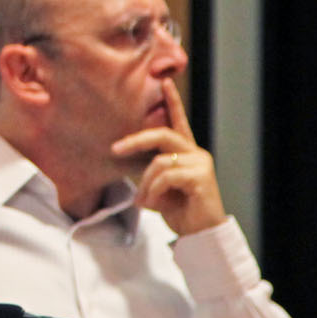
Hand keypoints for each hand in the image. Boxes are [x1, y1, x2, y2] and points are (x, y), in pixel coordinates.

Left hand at [111, 81, 227, 236]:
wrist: (201, 236)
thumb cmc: (181, 212)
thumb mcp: (159, 188)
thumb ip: (149, 172)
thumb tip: (129, 166)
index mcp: (187, 153)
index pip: (179, 122)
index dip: (172, 102)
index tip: (165, 81)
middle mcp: (195, 154)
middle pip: (162, 135)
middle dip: (136, 140)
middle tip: (115, 149)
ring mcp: (200, 164)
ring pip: (160, 161)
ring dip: (145, 184)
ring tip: (145, 202)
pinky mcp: (200, 177)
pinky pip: (166, 176)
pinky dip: (154, 191)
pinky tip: (155, 204)